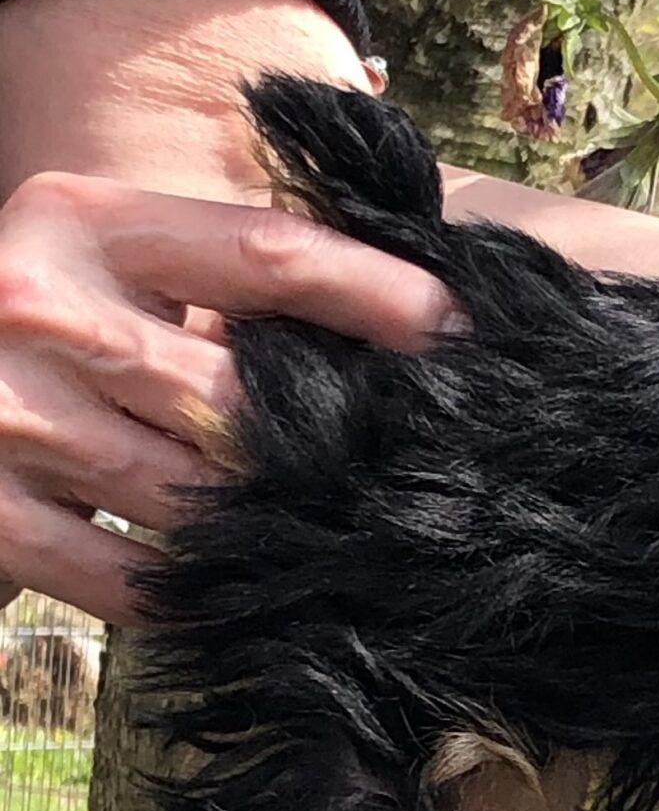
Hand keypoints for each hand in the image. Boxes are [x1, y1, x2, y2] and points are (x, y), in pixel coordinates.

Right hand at [0, 0, 453, 622]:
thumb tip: (411, 312)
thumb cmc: (50, 318)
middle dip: (324, 437)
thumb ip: (227, 273)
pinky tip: (224, 586)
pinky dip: (187, 589)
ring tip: (322, 527)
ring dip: (261, 519)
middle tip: (399, 462)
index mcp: (88, 221)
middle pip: (237, 391)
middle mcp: (39, 305)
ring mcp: (5, 414)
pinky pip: (128, 576)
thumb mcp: (115, 260)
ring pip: (192, 491)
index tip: (462, 327)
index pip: (267, 254)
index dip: (375, 292)